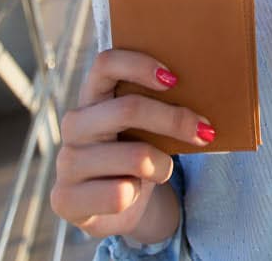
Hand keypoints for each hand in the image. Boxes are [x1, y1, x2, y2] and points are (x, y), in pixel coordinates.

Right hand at [50, 49, 213, 238]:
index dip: (140, 65)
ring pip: (135, 157)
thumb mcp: (147, 126)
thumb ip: (159, 104)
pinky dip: (138, 194)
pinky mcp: (66, 198)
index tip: (174, 79)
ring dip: (162, 166)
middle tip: (205, 131)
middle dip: (174, 119)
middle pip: (128, 109)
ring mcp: (67, 161)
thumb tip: (205, 91)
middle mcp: (74, 124)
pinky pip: (120, 194)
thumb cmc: (138, 154)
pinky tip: (133, 194)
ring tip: (162, 170)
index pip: (105, 64)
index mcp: (92, 96)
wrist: (118, 208)